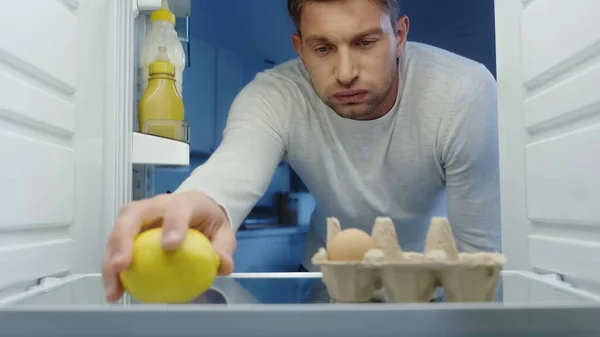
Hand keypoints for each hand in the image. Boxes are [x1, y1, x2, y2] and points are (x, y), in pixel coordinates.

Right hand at [102, 190, 235, 301]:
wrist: (195, 207)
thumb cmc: (206, 219)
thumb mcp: (222, 231)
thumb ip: (223, 247)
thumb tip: (222, 266)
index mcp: (184, 202)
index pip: (177, 210)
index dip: (173, 226)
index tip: (170, 247)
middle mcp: (156, 204)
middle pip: (133, 215)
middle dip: (123, 239)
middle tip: (121, 267)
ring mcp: (138, 214)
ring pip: (117, 232)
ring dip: (110, 261)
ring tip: (113, 291)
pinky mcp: (127, 228)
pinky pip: (116, 248)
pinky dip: (112, 270)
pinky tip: (116, 293)